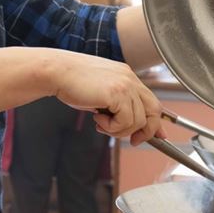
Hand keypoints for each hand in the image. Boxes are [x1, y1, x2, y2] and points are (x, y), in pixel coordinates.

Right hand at [48, 50, 162, 144]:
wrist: (57, 72)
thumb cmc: (72, 83)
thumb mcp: (101, 96)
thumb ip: (118, 108)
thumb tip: (132, 128)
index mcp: (127, 76)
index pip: (152, 101)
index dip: (155, 121)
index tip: (157, 135)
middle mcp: (130, 79)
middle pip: (154, 110)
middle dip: (146, 131)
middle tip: (132, 140)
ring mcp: (126, 85)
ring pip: (139, 120)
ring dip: (120, 130)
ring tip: (101, 123)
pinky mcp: (118, 93)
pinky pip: (126, 121)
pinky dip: (111, 127)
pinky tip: (97, 118)